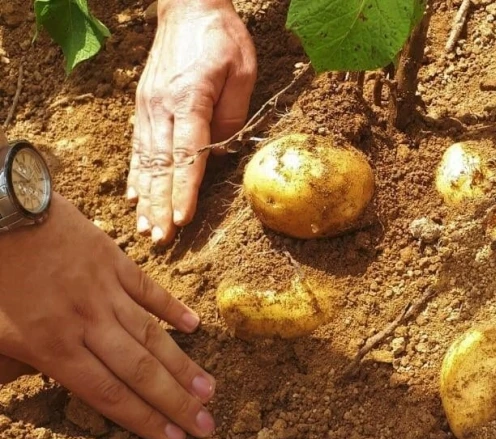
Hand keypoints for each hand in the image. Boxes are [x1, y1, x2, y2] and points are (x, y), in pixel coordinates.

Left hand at [0, 194, 216, 438]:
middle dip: (176, 403)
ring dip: (182, 365)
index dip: (144, 419)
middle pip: (140, 371)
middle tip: (208, 425)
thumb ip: (21, 366)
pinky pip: (148, 290)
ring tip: (209, 388)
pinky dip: (171, 308)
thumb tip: (45, 387)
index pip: (108, 394)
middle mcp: (88, 324)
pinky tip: (193, 326)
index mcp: (54, 347)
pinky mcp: (112, 261)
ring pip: (151, 335)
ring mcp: (104, 291)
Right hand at [127, 0, 256, 244]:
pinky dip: (136, 175)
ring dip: (146, 198)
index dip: (184, 189)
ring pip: (145, 161)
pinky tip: (134, 197)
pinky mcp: (144, 106)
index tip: (182, 218)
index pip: (187, 153)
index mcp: (189, 98)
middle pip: (160, 165)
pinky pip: (138, 147)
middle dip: (161, 204)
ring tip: (146, 228)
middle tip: (161, 238)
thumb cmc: (221, 38)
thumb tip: (222, 151)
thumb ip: (233, 115)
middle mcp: (162, 106)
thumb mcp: (242, 71)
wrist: (188, 8)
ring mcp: (148, 107)